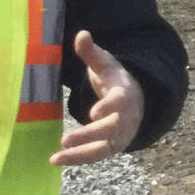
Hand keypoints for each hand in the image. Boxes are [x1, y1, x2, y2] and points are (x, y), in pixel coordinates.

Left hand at [50, 30, 144, 166]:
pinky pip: (97, 155)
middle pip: (111, 129)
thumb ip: (92, 53)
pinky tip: (58, 160)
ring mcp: (121, 135)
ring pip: (103, 148)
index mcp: (125, 94)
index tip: (94, 113)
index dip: (109, 107)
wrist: (137, 100)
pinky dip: (79, 159)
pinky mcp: (113, 146)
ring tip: (57, 158)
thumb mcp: (106, 64)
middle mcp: (126, 118)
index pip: (120, 102)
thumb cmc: (115, 81)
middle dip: (89, 135)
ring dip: (81, 154)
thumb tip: (82, 34)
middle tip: (65, 140)